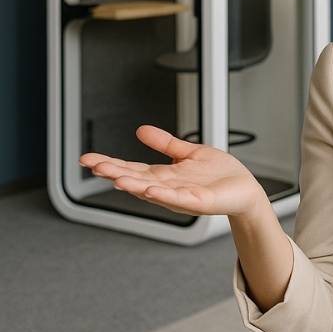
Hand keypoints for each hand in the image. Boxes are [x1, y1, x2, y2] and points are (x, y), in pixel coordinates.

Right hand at [79, 125, 267, 216]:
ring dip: (133, 185)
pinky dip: (164, 194)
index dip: (110, 164)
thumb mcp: (189, 152)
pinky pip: (179, 198)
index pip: (132, 168)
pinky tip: (150, 189)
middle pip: (136, 179)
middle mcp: (168, 187)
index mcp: (164, 174)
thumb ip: (166, 143)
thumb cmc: (220, 174)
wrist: (245, 189)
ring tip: (115, 178)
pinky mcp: (199, 201)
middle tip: (93, 166)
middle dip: (114, 172)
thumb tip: (141, 130)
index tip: (87, 159)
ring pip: (152, 190)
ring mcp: (182, 195)